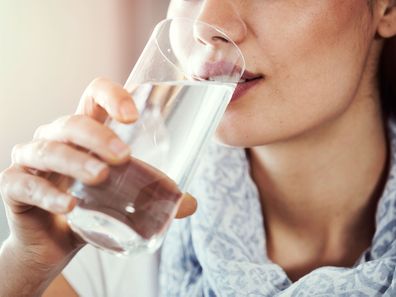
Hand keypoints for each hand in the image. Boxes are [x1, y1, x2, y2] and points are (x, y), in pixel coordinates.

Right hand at [0, 77, 196, 269]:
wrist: (53, 243)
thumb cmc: (90, 209)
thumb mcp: (122, 197)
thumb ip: (152, 196)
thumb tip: (190, 204)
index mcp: (84, 133)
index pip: (93, 96)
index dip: (112, 95)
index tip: (134, 115)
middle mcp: (56, 139)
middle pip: (73, 123)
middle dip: (98, 136)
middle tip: (123, 157)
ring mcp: (31, 160)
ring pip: (49, 149)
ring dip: (76, 162)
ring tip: (101, 177)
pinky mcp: (15, 186)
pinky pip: (26, 184)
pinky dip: (48, 194)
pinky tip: (69, 206)